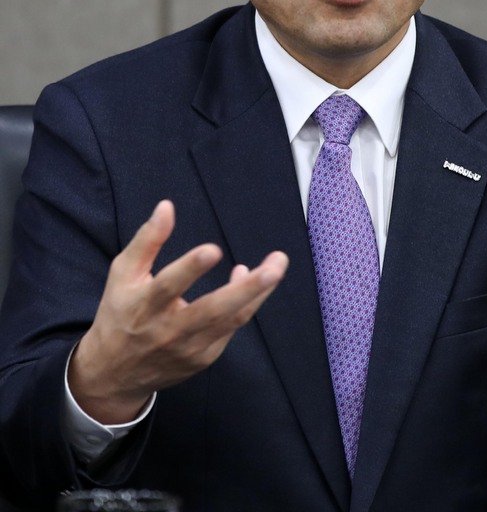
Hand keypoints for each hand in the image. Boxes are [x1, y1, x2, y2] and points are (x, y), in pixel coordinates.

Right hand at [68, 200, 288, 423]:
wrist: (115, 374)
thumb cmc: (120, 312)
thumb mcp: (123, 273)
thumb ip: (147, 240)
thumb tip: (167, 206)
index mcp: (144, 305)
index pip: (168, 287)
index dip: (190, 268)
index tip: (213, 249)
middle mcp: (168, 330)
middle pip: (211, 310)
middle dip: (246, 289)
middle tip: (274, 267)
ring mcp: (189, 348)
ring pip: (231, 320)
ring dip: (258, 293)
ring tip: (277, 265)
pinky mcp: (204, 358)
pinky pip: (231, 328)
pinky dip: (247, 303)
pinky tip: (255, 280)